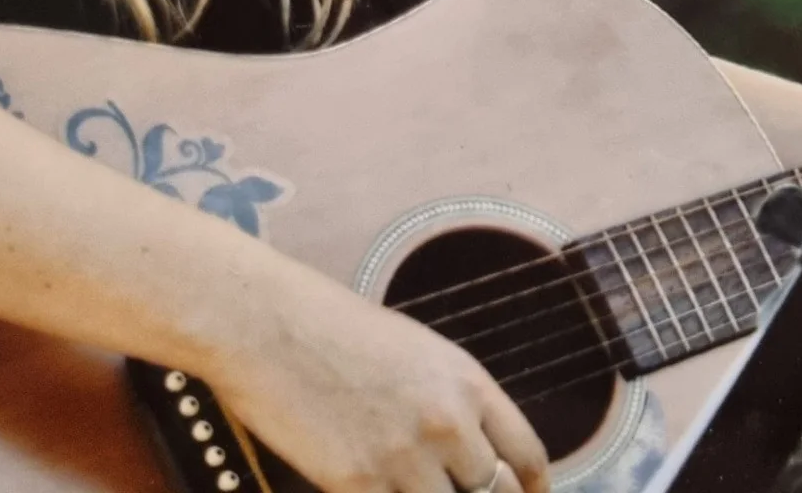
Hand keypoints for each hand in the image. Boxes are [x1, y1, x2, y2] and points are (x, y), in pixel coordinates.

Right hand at [208, 263, 549, 492]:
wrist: (271, 324)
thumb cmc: (337, 331)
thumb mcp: (419, 354)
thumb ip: (452, 402)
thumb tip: (469, 450)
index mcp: (468, 382)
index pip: (527, 454)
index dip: (530, 488)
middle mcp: (448, 422)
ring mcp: (404, 458)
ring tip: (413, 488)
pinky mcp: (357, 484)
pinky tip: (379, 492)